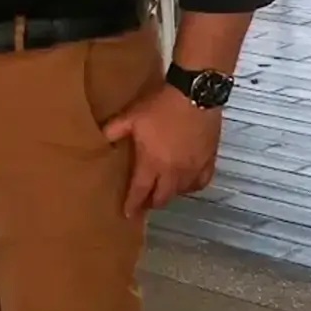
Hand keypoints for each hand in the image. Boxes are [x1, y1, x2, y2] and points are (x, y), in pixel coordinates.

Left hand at [102, 84, 223, 216]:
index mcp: (152, 163)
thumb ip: (114, 130)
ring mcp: (194, 168)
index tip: (127, 214)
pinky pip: (201, 182)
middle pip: (162, 197)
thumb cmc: (161, 106)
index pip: (140, 191)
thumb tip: (101, 139)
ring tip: (160, 191)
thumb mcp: (131, 116)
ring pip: (181, 192)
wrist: (195, 96)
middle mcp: (174, 172)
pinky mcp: (209, 160)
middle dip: (151, 202)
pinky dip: (191, 186)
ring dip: (169, 194)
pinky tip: (186, 183)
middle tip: (143, 201)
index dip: (132, 204)